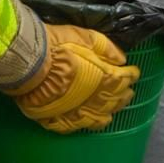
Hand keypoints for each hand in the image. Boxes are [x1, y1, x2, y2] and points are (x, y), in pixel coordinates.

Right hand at [11, 25, 137, 133]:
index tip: (134, 72)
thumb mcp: (84, 36)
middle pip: (116, 100)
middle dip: (124, 94)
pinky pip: (79, 126)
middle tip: (128, 91)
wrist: (29, 65)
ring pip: (101, 117)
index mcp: (105, 78)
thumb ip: (106, 47)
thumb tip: (122, 58)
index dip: (130, 75)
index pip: (124, 78)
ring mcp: (80, 113)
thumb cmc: (57, 47)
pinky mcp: (62, 121)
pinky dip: (88, 123)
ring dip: (110, 112)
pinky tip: (90, 121)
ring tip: (113, 109)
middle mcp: (97, 99)